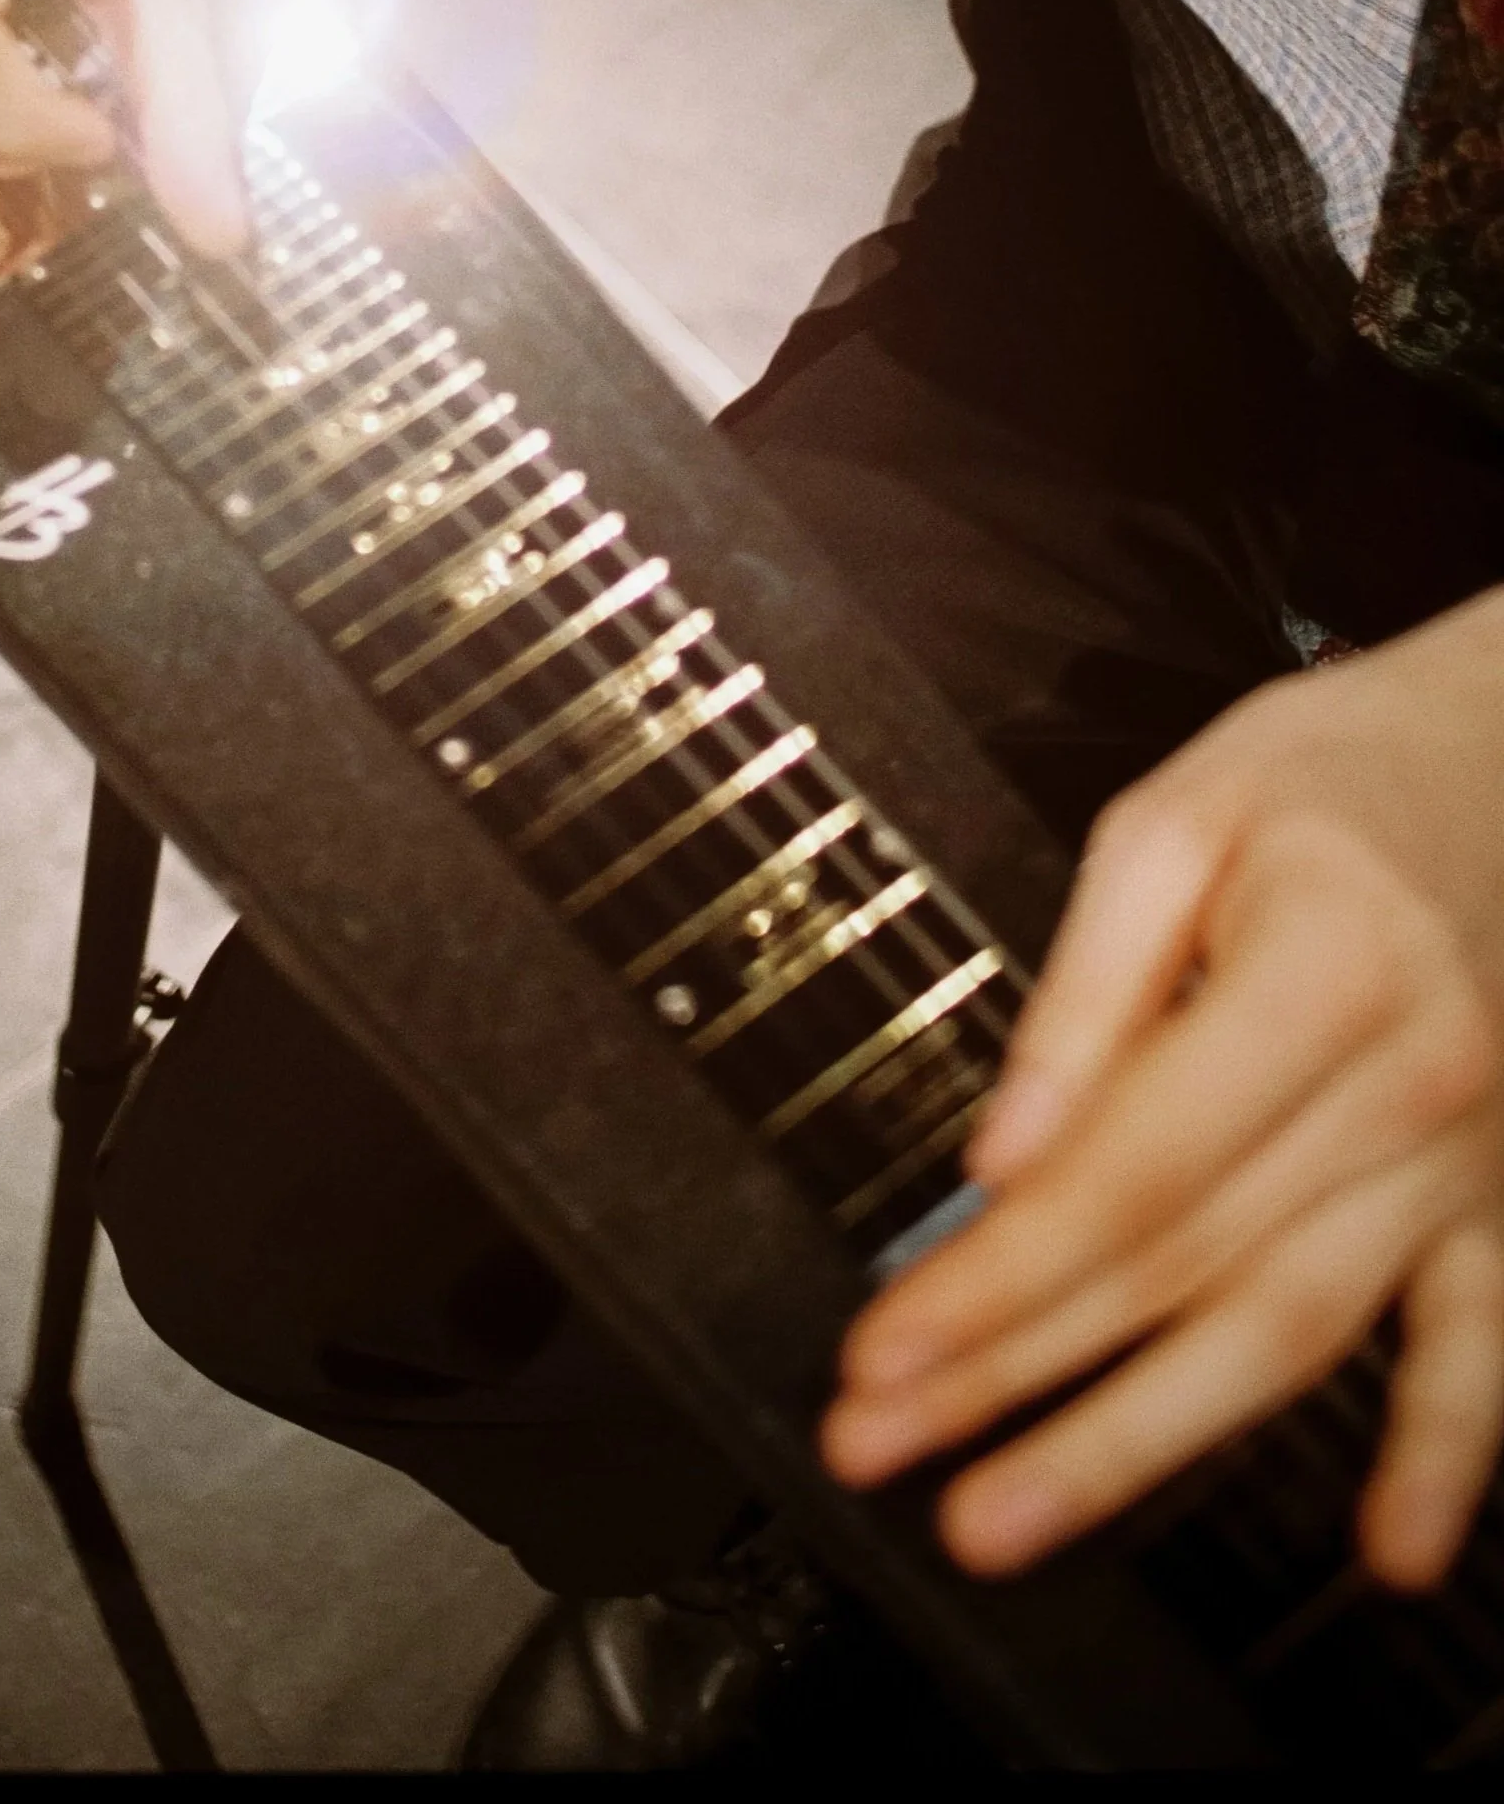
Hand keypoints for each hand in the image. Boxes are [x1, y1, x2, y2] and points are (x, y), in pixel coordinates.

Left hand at [824, 586, 1503, 1588]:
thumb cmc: (1339, 770)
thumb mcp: (1184, 816)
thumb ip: (1089, 985)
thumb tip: (1000, 1150)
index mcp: (1325, 972)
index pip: (1130, 1168)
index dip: (997, 1276)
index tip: (885, 1348)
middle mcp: (1410, 1086)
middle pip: (1186, 1265)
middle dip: (1020, 1377)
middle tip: (886, 1449)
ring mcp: (1469, 1160)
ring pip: (1293, 1331)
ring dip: (1143, 1439)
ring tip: (1012, 1515)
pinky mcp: (1503, 1197)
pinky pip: (1479, 1347)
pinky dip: (1444, 1456)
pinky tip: (1392, 1557)